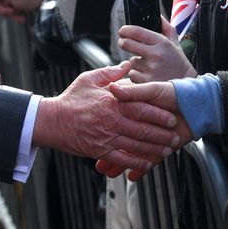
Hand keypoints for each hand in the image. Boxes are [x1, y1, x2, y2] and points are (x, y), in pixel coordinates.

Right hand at [34, 61, 185, 176]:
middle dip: (162, 133)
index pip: (142, 107)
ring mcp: (107, 136)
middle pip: (144, 127)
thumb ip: (111, 72)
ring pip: (137, 145)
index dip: (159, 113)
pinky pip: (122, 158)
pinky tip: (147, 164)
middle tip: (175, 135)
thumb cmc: (70, 99)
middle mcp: (112, 119)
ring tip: (167, 150)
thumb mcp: (89, 79)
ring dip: (154, 149)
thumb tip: (127, 64)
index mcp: (112, 101)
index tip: (171, 117)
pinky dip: (136, 163)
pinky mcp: (100, 150)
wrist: (51, 120)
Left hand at [118, 19, 195, 82]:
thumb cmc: (178, 63)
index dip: (125, 30)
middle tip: (125, 43)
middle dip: (123, 42)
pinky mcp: (146, 82)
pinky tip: (147, 75)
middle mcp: (156, 54)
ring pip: (130, 61)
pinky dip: (137, 75)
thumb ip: (166, 28)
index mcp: (162, 42)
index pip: (137, 31)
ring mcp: (151, 68)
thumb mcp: (175, 43)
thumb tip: (159, 16)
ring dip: (135, 63)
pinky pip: (132, 74)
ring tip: (148, 66)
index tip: (122, 31)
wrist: (186, 84)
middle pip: (127, 44)